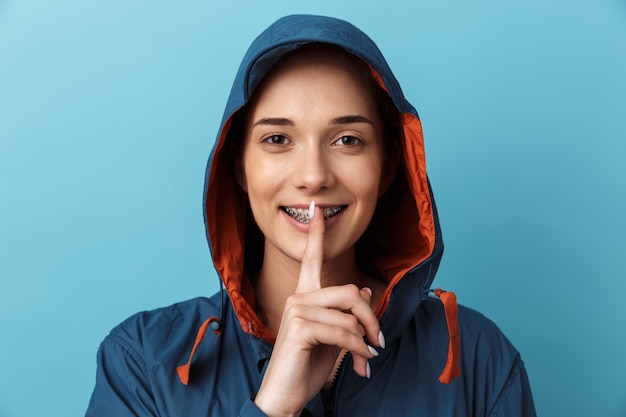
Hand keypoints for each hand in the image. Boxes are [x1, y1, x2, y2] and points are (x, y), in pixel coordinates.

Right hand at [254, 202, 381, 416]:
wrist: (284, 397)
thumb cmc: (305, 368)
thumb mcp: (332, 340)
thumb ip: (346, 315)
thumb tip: (366, 292)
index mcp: (305, 297)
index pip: (312, 259)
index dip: (317, 235)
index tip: (318, 209)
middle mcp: (298, 297)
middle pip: (351, 291)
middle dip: (371, 318)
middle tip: (377, 342)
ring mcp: (297, 310)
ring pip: (350, 315)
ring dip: (365, 342)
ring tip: (364, 360)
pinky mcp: (300, 327)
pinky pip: (344, 332)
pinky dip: (358, 350)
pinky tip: (359, 364)